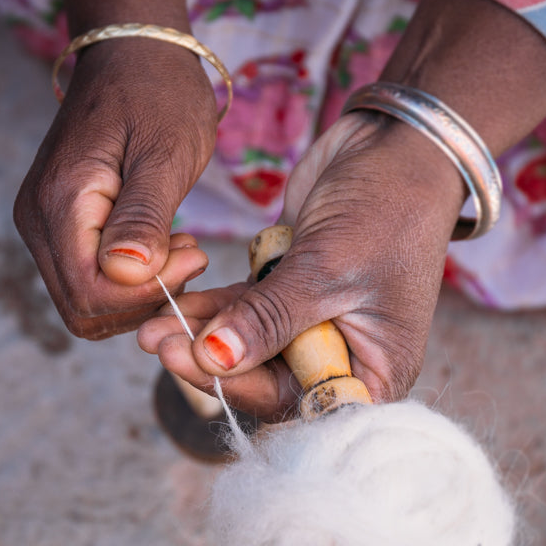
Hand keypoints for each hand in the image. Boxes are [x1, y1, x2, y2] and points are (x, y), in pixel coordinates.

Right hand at [14, 38, 216, 338]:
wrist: (132, 52)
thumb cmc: (157, 93)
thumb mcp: (166, 151)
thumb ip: (144, 215)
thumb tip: (126, 273)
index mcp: (59, 203)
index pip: (90, 294)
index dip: (146, 293)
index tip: (194, 253)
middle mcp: (36, 221)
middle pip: (82, 308)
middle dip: (142, 298)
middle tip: (189, 253)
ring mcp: (41, 224)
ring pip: (84, 301)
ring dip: (137, 292)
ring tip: (177, 245)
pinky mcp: (55, 225)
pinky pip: (86, 278)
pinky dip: (127, 280)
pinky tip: (159, 243)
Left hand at [137, 112, 465, 417]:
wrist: (394, 143)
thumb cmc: (385, 207)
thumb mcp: (325, 267)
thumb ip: (267, 318)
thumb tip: (213, 359)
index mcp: (376, 371)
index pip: (300, 403)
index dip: (240, 388)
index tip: (188, 363)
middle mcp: (345, 356)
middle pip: (266, 379)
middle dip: (210, 363)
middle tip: (157, 342)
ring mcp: (315, 325)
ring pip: (248, 346)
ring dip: (200, 336)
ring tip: (150, 325)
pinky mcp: (290, 291)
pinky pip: (244, 313)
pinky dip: (212, 310)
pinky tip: (174, 304)